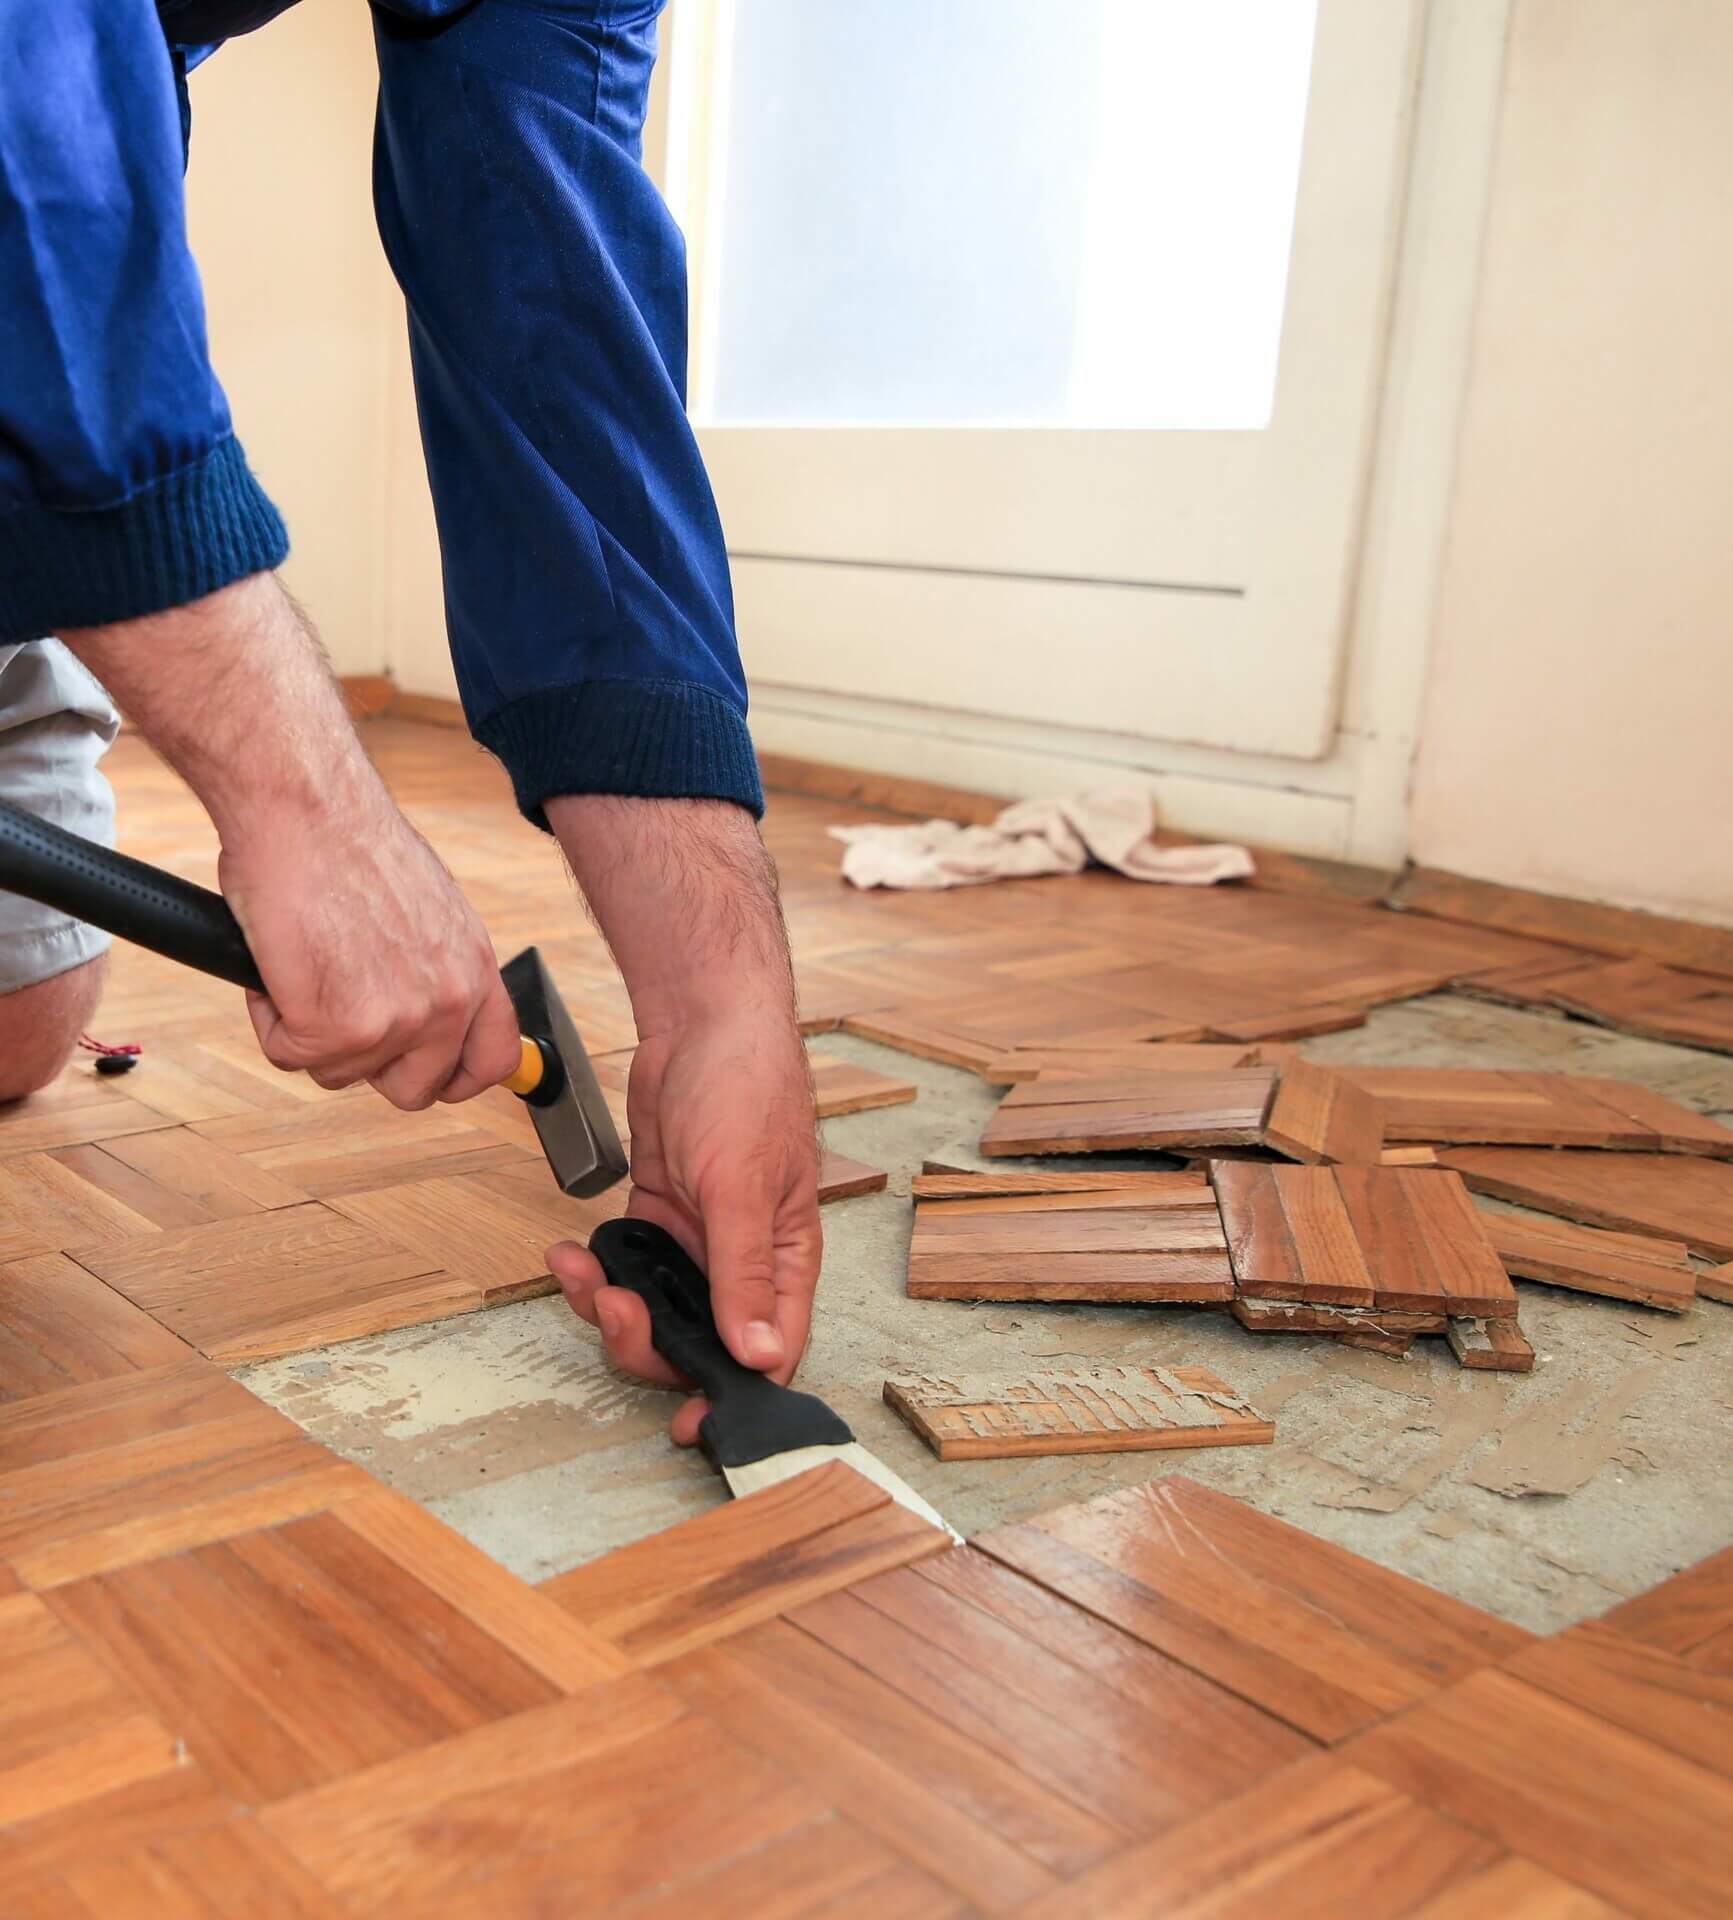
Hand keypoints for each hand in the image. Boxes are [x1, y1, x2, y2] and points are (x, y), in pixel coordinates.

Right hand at [221, 784, 521, 1108]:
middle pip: (413, 1090)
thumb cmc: (348, 845)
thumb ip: (434, 967)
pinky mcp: (335, 1027)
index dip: (455, 1078)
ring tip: (302, 959)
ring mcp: (396, 1021)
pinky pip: (289, 1053)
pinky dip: (270, 1016)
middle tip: (334, 1008)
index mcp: (475, 970)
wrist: (305, 808)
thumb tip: (419, 1008)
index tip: (426, 1073)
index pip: (494, 1060)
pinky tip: (276, 960)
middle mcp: (448, 1001)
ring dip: (309, 1029)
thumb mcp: (428, 911)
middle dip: (366, 1061)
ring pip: (339, 1073)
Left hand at [547, 1003, 820, 1444]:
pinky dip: (591, 1271)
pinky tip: (566, 1254)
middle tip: (612, 1313)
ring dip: (609, 1306)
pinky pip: (623, 1267)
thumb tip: (760, 1358)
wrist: (702, 1018)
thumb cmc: (746, 1086)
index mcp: (785, 1260)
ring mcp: (697, 1239)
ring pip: (652, 1308)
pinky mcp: (659, 1215)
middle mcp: (742, 1259)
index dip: (729, 1394)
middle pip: (697, 1340)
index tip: (687, 1424)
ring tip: (577, 1274)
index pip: (769, 1353)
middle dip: (646, 1341)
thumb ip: (744, 1275)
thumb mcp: (742, 1186)